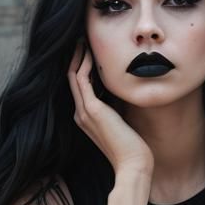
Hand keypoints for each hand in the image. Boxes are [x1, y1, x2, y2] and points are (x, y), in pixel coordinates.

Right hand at [67, 41, 153, 175]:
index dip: (81, 67)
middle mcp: (81, 114)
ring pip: (73, 76)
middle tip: (81, 39)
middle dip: (76, 58)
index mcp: (86, 118)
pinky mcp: (91, 110)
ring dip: (78, 57)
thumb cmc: (132, 148)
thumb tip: (124, 92)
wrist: (132, 165)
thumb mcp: (122, 123)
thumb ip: (117, 108)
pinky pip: (82, 80)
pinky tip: (89, 52)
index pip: (79, 87)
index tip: (88, 51)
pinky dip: (84, 64)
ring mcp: (84, 112)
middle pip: (72, 79)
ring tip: (82, 40)